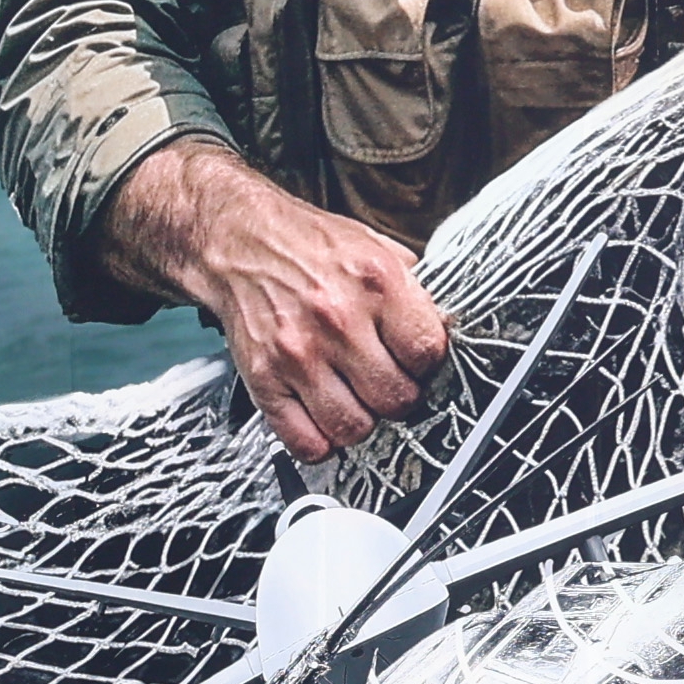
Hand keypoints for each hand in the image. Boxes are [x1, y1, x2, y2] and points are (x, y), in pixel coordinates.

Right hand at [109, 137, 452, 461]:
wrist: (238, 241)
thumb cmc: (308, 245)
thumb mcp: (375, 247)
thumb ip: (414, 292)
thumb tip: (446, 332)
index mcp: (376, 281)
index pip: (428, 354)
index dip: (428, 364)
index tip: (416, 361)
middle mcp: (337, 319)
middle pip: (397, 399)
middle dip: (398, 396)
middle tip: (387, 381)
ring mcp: (298, 354)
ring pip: (355, 428)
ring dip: (362, 421)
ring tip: (355, 398)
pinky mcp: (265, 379)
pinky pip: (306, 442)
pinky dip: (321, 442)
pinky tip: (324, 418)